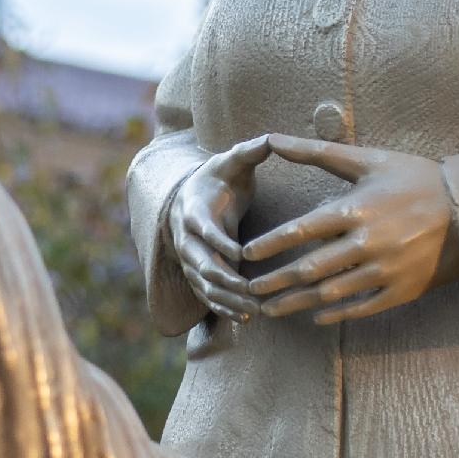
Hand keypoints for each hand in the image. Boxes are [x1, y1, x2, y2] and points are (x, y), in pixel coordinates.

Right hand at [164, 136, 274, 320]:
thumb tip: (272, 139)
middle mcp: (186, 238)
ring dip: (227, 300)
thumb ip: (249, 152)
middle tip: (252, 291)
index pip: (202, 229)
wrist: (194, 197)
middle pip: (201, 264)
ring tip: (253, 311)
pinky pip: (206, 295)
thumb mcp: (231, 162)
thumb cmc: (219, 178)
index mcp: (193, 210)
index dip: (219, 242)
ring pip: (204, 285)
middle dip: (225, 280)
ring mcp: (190, 259)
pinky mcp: (197, 273)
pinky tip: (245, 319)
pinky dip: (223, 308)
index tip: (242, 253)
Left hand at [241, 137, 458, 324]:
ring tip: (269, 310)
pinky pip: (360, 308)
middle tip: (248, 289)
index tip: (245, 255)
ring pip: (329, 294)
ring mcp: (384, 271)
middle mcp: (366, 244)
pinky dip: (334, 314)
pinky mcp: (400, 291)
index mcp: (355, 210)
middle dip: (274, 281)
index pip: (300, 231)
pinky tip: (314, 316)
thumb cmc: (415, 179)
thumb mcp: (368, 160)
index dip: (269, 245)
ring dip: (295, 304)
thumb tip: (272, 139)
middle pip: (308, 269)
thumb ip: (317, 153)